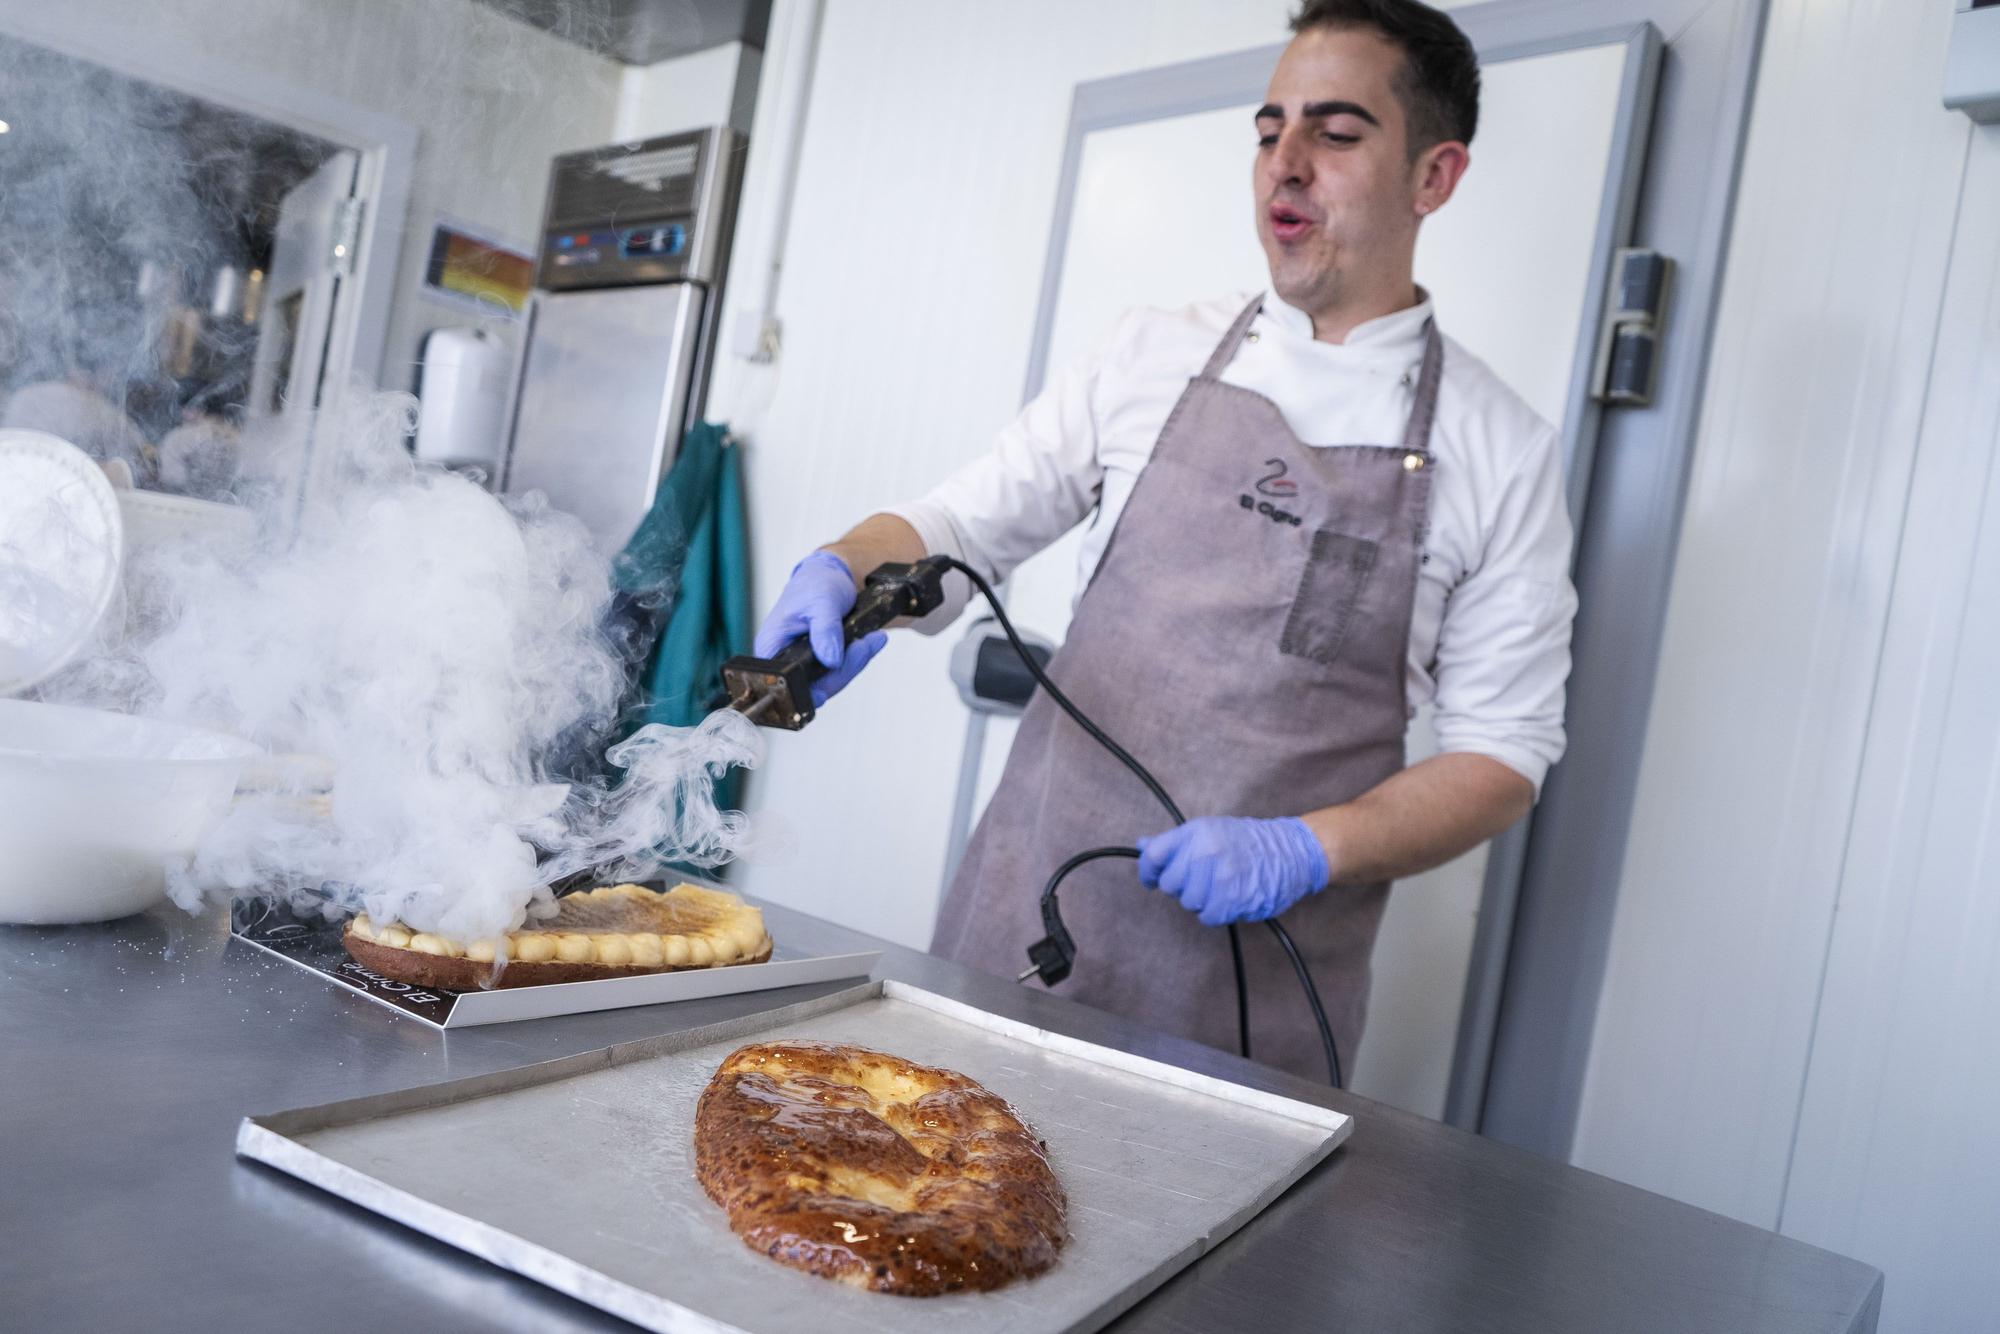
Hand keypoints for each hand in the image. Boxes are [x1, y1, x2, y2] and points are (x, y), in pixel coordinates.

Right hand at [753, 550, 887, 706]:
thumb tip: (831, 660)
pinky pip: (841, 671)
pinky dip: (858, 657)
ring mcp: (804, 664)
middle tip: (863, 644)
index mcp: (772, 647)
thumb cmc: (816, 584)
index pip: (786, 682)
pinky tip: (869, 641)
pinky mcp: (821, 663)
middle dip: (844, 668)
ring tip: (871, 638)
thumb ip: (825, 630)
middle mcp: (784, 659)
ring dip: (855, 661)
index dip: (809, 688)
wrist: (830, 576)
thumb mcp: (822, 602)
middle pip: (814, 686)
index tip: (834, 675)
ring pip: (832, 681)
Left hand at [1135, 816, 1329, 926]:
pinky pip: (1206, 916)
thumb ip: (1174, 842)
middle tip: (1201, 879)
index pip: (1154, 855)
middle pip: (1169, 884)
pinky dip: (1215, 913)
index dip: (1148, 871)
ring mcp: (1219, 876)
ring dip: (1200, 900)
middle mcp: (1205, 851)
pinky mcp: (1232, 899)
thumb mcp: (1209, 831)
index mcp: (1196, 832)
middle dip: (1181, 886)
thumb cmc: (1246, 842)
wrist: (1290, 851)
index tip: (1152, 879)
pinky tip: (1228, 899)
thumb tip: (1141, 846)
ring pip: (1188, 902)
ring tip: (1219, 887)